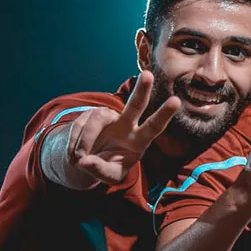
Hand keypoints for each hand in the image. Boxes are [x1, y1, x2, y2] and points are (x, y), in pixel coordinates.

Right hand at [67, 71, 181, 186]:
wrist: (89, 160)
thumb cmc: (108, 167)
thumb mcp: (110, 175)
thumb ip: (101, 170)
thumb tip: (85, 161)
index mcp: (139, 140)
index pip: (154, 126)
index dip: (164, 114)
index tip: (176, 100)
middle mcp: (127, 124)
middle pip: (136, 105)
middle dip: (142, 90)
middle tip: (148, 75)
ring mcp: (108, 118)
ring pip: (97, 120)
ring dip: (85, 141)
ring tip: (78, 159)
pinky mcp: (89, 116)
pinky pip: (79, 125)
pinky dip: (73, 142)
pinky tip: (74, 154)